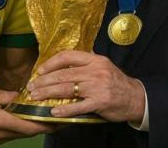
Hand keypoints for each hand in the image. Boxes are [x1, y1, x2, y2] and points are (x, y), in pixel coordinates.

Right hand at [0, 85, 52, 146]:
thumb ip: (4, 96)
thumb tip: (21, 96)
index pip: (26, 127)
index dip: (44, 125)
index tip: (57, 120)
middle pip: (25, 133)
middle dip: (42, 127)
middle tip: (57, 119)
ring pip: (17, 136)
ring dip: (30, 128)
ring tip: (43, 118)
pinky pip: (8, 136)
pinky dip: (18, 129)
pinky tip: (23, 120)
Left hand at [26, 50, 144, 123]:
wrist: (136, 97)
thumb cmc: (115, 81)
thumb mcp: (101, 65)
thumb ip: (84, 63)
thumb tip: (60, 63)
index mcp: (94, 59)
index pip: (67, 57)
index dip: (51, 63)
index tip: (39, 70)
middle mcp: (95, 71)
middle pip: (63, 74)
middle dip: (44, 80)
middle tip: (31, 86)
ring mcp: (97, 87)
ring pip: (67, 88)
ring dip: (48, 93)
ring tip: (36, 97)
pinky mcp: (100, 103)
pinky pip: (78, 106)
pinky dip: (65, 109)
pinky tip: (53, 111)